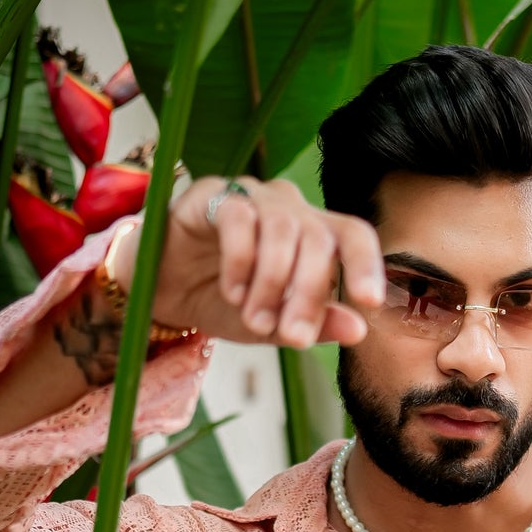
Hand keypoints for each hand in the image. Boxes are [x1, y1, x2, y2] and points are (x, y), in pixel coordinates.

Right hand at [112, 174, 385, 347]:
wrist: (161, 291)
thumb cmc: (223, 301)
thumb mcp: (273, 324)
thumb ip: (314, 324)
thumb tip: (359, 330)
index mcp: (312, 234)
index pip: (353, 235)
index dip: (367, 264)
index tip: (371, 302)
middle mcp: (288, 208)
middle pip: (318, 237)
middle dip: (310, 293)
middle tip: (293, 337)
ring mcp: (251, 196)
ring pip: (282, 227)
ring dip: (273, 283)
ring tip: (256, 320)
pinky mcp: (211, 195)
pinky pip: (238, 218)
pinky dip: (241, 261)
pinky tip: (232, 292)